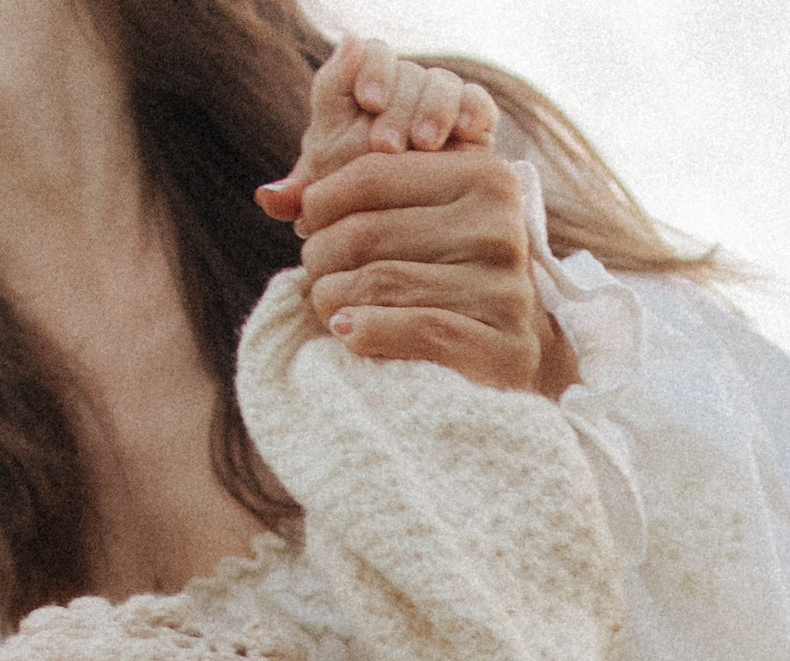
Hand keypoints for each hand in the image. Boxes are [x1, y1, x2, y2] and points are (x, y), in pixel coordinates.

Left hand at [255, 38, 575, 396]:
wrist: (519, 358)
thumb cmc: (453, 281)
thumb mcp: (418, 222)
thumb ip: (358, 199)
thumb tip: (270, 197)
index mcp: (485, 175)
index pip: (373, 173)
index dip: (323, 201)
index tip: (308, 226)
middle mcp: (502, 225)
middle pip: (371, 230)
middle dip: (324, 255)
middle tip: (314, 275)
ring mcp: (507, 288)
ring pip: (384, 281)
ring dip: (335, 297)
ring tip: (325, 306)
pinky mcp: (503, 345)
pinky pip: (418, 329)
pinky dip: (371, 331)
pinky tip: (346, 333)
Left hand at [257, 37, 494, 217]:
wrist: (416, 231)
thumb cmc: (365, 208)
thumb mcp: (331, 199)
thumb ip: (303, 194)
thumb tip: (268, 197)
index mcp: (365, 89)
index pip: (368, 54)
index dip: (370, 68)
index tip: (369, 98)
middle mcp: (402, 89)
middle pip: (406, 71)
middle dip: (398, 104)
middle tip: (388, 144)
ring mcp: (440, 104)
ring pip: (442, 82)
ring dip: (433, 108)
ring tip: (425, 144)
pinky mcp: (474, 126)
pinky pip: (479, 103)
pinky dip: (473, 111)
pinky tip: (468, 134)